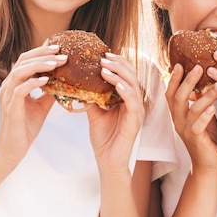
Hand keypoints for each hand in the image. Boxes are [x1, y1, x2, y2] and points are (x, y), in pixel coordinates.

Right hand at [0, 44, 63, 165]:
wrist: (13, 148)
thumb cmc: (26, 126)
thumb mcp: (42, 105)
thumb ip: (50, 92)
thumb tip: (65, 81)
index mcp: (15, 83)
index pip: (26, 60)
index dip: (41, 52)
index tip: (59, 47)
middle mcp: (8, 86)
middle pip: (23, 60)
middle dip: (42, 54)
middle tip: (61, 51)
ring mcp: (7, 96)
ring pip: (20, 71)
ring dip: (39, 65)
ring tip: (56, 63)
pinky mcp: (10, 108)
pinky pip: (20, 90)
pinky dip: (33, 82)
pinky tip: (46, 80)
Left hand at [86, 53, 144, 171]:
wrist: (108, 161)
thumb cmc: (104, 139)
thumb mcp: (95, 113)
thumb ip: (91, 97)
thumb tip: (78, 83)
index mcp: (127, 99)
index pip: (126, 75)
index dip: (117, 63)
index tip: (103, 54)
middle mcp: (135, 102)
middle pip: (132, 76)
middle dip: (118, 64)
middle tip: (103, 57)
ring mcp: (137, 111)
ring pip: (133, 86)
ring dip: (120, 74)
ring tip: (105, 67)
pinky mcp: (136, 122)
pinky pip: (134, 102)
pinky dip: (126, 91)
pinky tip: (117, 84)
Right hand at [166, 64, 216, 172]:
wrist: (208, 165)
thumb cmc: (207, 137)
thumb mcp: (201, 115)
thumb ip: (199, 100)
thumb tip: (204, 79)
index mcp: (178, 114)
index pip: (171, 93)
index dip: (174, 79)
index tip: (180, 63)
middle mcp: (179, 121)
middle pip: (178, 98)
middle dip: (187, 81)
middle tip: (198, 66)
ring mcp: (187, 131)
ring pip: (191, 110)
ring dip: (203, 96)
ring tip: (215, 85)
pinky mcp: (197, 140)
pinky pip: (198, 126)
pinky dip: (206, 116)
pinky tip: (214, 108)